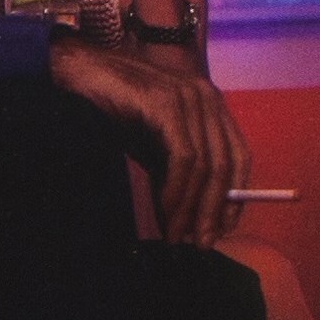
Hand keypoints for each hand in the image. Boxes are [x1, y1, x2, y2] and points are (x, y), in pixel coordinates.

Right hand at [48, 37, 248, 245]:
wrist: (80, 76)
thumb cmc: (116, 110)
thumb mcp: (152, 150)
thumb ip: (174, 177)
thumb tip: (187, 223)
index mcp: (211, 105)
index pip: (239, 156)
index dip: (234, 197)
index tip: (222, 229)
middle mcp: (207, 97)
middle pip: (225, 164)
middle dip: (213, 210)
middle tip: (200, 243)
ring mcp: (189, 97)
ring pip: (205, 164)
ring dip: (191, 207)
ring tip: (177, 234)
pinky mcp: (167, 103)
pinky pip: (182, 157)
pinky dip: (176, 190)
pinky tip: (166, 211)